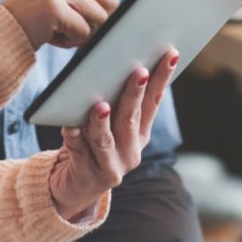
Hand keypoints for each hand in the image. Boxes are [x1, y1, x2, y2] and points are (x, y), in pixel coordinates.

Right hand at [0, 0, 137, 49]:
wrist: (2, 32)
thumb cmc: (38, 23)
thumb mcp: (64, 2)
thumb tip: (124, 12)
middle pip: (110, 2)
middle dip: (103, 23)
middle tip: (80, 33)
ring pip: (98, 18)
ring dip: (86, 34)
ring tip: (62, 33)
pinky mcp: (54, 5)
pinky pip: (83, 30)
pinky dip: (73, 40)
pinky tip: (54, 36)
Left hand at [47, 48, 178, 220]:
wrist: (76, 186)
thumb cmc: (93, 145)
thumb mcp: (111, 125)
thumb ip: (116, 102)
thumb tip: (115, 61)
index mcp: (140, 134)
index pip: (154, 101)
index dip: (162, 78)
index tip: (170, 55)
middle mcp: (131, 151)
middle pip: (131, 119)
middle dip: (135, 94)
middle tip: (139, 72)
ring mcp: (111, 166)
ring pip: (105, 140)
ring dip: (102, 122)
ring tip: (101, 106)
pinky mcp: (87, 175)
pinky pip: (78, 152)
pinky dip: (74, 138)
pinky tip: (70, 127)